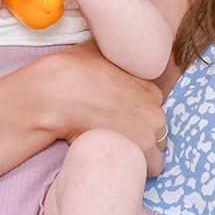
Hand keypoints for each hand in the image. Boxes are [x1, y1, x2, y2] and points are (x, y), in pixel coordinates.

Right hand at [32, 40, 166, 174]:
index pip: (152, 109)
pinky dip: (135, 168)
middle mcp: (156, 109)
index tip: (119, 120)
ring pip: (155, 152)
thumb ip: (113, 56)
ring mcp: (150, 132)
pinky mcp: (140, 151)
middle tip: (114, 136)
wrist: (57, 94)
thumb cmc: (71, 70)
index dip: (136, 116)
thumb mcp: (99, 50)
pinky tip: (116, 161)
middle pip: (157, 131)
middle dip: (140, 135)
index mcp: (150, 87)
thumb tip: (110, 46)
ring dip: (139, 153)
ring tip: (115, 152)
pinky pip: (149, 168)